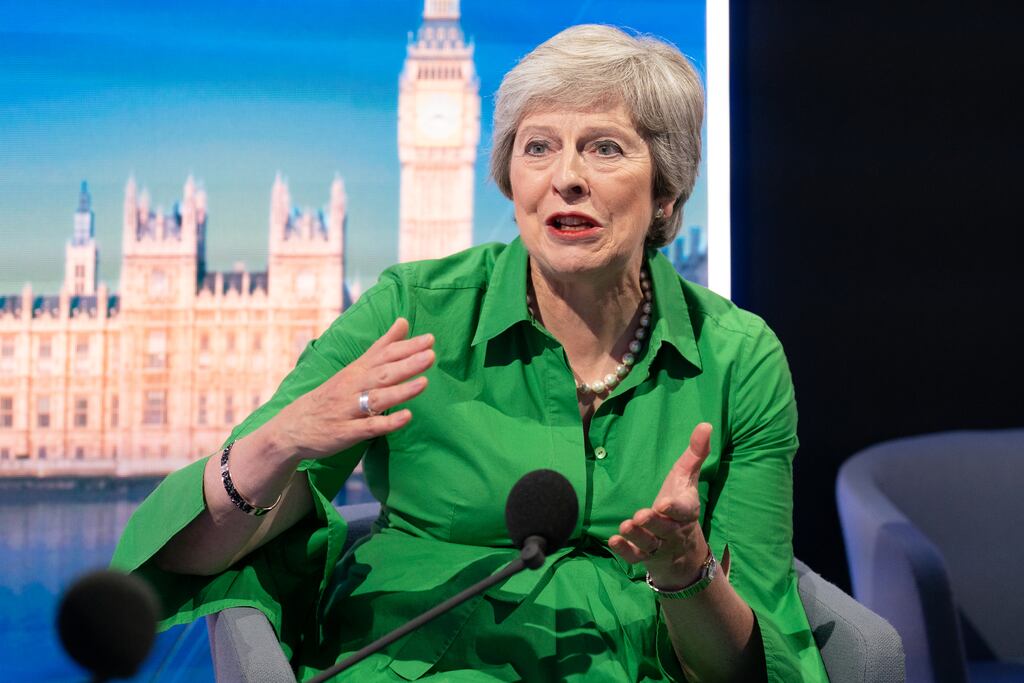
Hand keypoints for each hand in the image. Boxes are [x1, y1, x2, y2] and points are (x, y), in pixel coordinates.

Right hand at [270, 318, 433, 461]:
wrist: (292, 427)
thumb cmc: (331, 395)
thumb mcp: (354, 368)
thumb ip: (381, 347)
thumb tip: (404, 322)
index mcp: (357, 370)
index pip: (383, 354)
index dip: (406, 347)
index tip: (429, 339)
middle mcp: (352, 386)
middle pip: (382, 373)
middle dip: (407, 364)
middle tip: (430, 355)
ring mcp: (349, 409)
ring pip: (377, 398)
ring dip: (400, 391)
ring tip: (424, 383)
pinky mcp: (346, 432)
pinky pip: (369, 426)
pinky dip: (388, 422)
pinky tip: (406, 417)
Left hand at [609, 422, 712, 588]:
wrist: (683, 550)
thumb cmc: (681, 506)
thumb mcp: (687, 479)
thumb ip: (695, 454)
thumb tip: (705, 424)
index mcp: (685, 511)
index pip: (683, 510)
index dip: (674, 508)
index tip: (663, 504)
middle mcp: (673, 530)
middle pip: (664, 528)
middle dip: (653, 523)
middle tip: (640, 515)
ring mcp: (659, 545)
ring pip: (649, 543)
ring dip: (637, 536)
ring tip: (625, 526)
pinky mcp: (644, 556)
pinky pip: (634, 556)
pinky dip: (624, 551)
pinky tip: (613, 541)